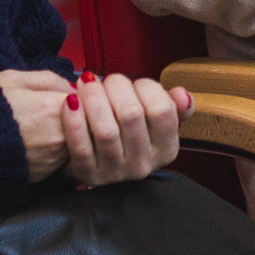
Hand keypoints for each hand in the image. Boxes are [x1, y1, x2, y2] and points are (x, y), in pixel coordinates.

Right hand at [0, 68, 75, 182]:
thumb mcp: (14, 80)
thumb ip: (48, 79)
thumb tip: (70, 85)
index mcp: (54, 107)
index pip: (88, 100)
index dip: (80, 96)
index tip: (67, 96)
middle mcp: (59, 135)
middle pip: (86, 124)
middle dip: (77, 117)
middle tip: (54, 112)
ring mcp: (53, 157)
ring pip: (75, 143)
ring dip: (67, 135)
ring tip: (40, 127)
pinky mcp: (45, 174)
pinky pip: (61, 159)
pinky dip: (54, 152)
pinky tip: (35, 143)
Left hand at [63, 71, 194, 186]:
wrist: (98, 161)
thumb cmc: (128, 133)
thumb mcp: (156, 122)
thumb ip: (173, 107)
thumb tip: (182, 95)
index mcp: (166, 149)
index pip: (162, 111)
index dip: (147, 88)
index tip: (134, 82)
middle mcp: (143, 164)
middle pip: (131, 115)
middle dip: (116, 87)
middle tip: (104, 79)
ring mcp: (115, 172)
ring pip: (106, 130)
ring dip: (93, 98)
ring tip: (86, 84)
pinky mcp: (88, 174)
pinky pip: (81, 147)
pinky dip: (74, 121)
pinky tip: (71, 102)